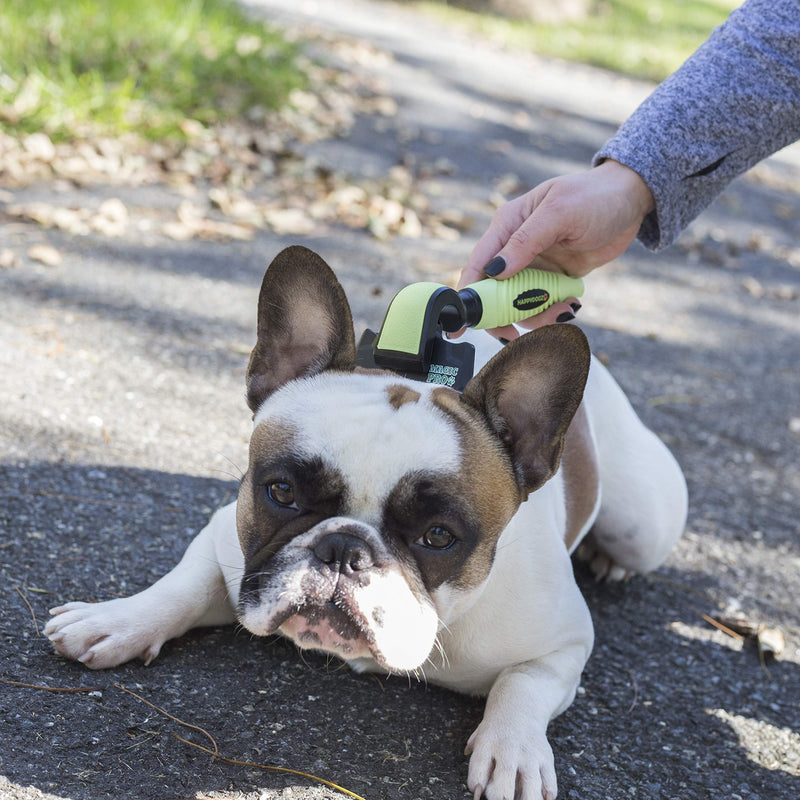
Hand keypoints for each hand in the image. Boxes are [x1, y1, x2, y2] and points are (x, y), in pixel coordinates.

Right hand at [459, 160, 654, 339]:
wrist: (631, 200)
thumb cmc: (594, 197)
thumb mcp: (559, 214)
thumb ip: (525, 242)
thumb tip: (494, 271)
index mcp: (507, 226)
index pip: (478, 265)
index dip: (468, 296)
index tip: (461, 326)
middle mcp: (515, 248)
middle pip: (495, 293)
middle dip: (505, 315)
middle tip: (516, 333)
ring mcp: (535, 265)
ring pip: (520, 304)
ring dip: (537, 315)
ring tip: (564, 309)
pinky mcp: (554, 278)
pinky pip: (544, 304)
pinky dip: (554, 311)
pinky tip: (572, 303)